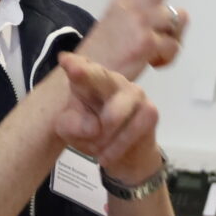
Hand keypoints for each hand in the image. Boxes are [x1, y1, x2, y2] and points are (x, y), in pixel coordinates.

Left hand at [56, 53, 162, 182]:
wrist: (123, 154)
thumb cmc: (92, 133)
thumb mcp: (70, 131)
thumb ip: (71, 125)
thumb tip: (93, 126)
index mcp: (88, 79)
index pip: (80, 68)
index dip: (74, 65)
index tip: (65, 60)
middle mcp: (111, 79)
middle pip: (99, 77)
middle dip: (87, 75)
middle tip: (74, 72)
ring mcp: (133, 92)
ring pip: (112, 117)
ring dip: (101, 139)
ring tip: (96, 149)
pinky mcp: (149, 110)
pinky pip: (130, 131)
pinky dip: (116, 147)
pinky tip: (107, 155)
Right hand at [77, 0, 204, 78]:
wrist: (80, 83)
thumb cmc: (102, 60)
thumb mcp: (121, 32)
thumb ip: (149, 20)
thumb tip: (178, 16)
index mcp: (125, 2)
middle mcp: (131, 6)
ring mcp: (139, 22)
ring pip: (177, 20)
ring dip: (171, 39)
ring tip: (150, 51)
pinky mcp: (145, 42)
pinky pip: (173, 47)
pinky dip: (165, 58)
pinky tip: (148, 63)